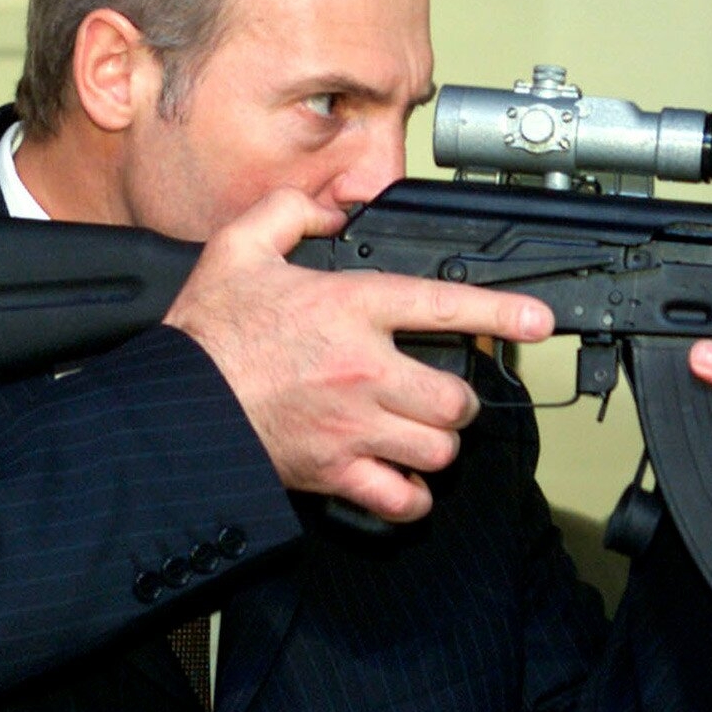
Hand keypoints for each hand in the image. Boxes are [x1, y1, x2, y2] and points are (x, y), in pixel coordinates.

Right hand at [162, 188, 553, 520]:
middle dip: (460, 400)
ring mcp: (353, 426)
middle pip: (455, 398)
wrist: (173, 405)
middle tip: (445, 396)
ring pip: (438, 448)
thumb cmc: (205, 334)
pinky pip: (399, 498)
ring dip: (439, 444)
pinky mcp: (334, 471)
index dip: (501, 313)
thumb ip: (290, 214)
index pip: (445, 305)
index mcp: (350, 309)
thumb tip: (330, 213)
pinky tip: (403, 482)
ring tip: (423, 435)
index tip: (538, 322)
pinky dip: (410, 497)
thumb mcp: (239, 247)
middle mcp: (364, 370)